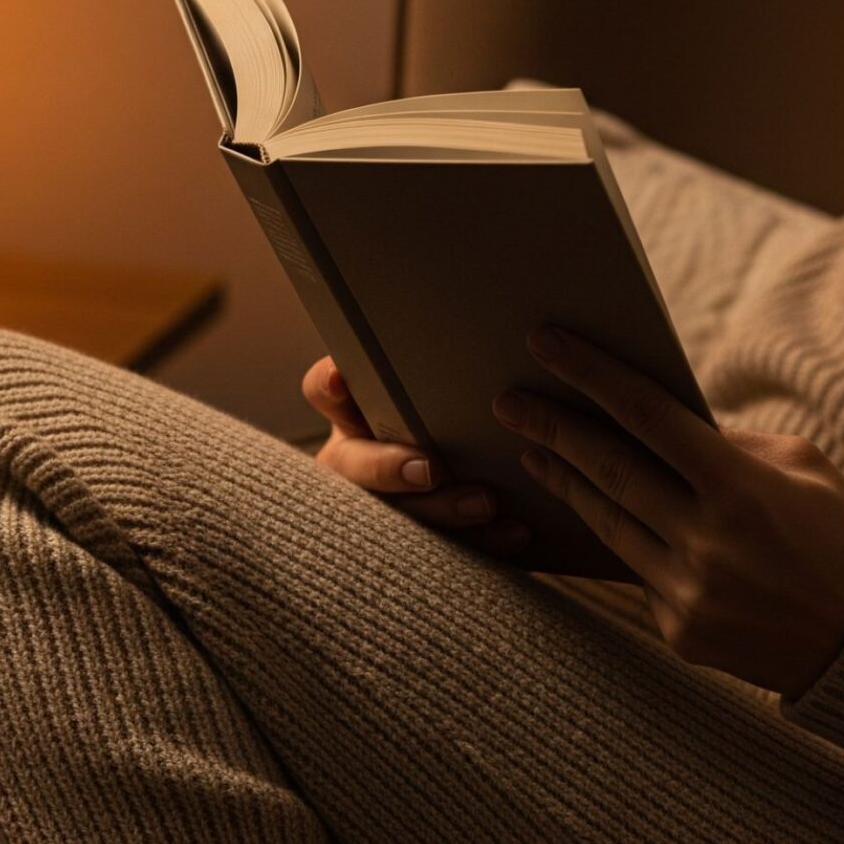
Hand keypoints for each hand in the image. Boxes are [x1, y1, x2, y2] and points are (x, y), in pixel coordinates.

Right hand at [304, 356, 530, 555]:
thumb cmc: (457, 404)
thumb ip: (445, 358)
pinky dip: (484, 540)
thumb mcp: (442, 380)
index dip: (330, 386)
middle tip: (429, 468)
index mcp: (354, 410)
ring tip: (486, 501)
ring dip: (442, 509)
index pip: (325, 390)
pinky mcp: (423, 541)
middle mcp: (359, 456)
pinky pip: (446, 547)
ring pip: (398, 514)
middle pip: (354, 465)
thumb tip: (499, 295)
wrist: (489, 470)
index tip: (342, 378)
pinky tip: (518, 531)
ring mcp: (385, 503)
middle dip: (390, 468)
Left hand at [492, 327, 843, 696]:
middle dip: (553, 429)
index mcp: (742, 487)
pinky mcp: (679, 632)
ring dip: (567, 483)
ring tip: (536, 453)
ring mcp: (688, 593)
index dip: (590, 376)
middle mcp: (707, 542)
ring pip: (608, 524)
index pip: (647, 416)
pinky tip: (609, 518)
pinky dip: (630, 542)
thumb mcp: (805, 469)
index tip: (544, 344)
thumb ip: (729, 443)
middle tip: (508, 401)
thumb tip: (658, 421)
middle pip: (608, 470)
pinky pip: (639, 573)